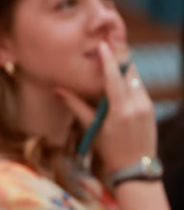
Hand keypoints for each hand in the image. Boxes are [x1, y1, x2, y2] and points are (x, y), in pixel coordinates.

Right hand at [57, 40, 156, 171]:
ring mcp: (147, 105)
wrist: (136, 168)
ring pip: (136, 78)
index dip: (109, 59)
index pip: (115, 78)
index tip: (102, 44)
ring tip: (113, 55)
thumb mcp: (92, 129)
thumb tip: (58, 90)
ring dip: (124, 67)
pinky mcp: (151, 107)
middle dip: (120, 56)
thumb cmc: (109, 151)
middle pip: (130, 72)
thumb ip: (76, 106)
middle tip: (110, 41)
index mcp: (121, 110)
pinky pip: (139, 87)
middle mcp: (138, 104)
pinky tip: (119, 76)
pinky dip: (128, 79)